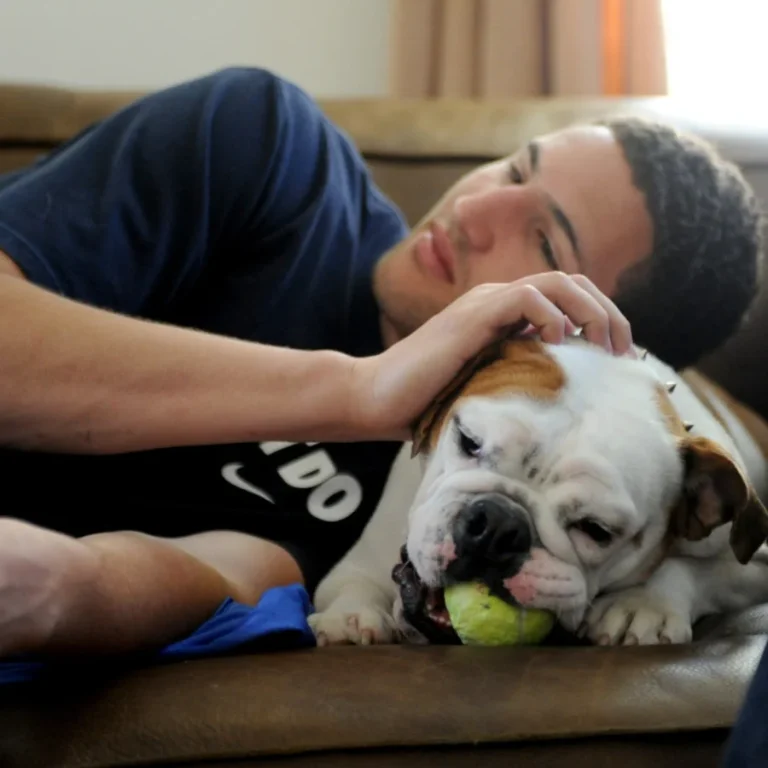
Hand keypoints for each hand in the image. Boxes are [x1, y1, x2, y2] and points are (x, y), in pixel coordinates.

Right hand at [350, 272, 633, 440]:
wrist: (376, 400)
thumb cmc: (425, 404)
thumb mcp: (485, 391)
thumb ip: (517, 382)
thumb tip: (563, 405)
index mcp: (502, 317)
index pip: (566, 300)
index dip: (601, 320)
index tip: (621, 358)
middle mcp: (495, 303)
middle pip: (571, 283)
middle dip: (608, 312)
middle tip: (625, 352)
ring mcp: (483, 306)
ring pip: (556, 283)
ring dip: (591, 309)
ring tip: (605, 344)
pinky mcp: (471, 318)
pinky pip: (526, 297)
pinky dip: (553, 314)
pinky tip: (560, 344)